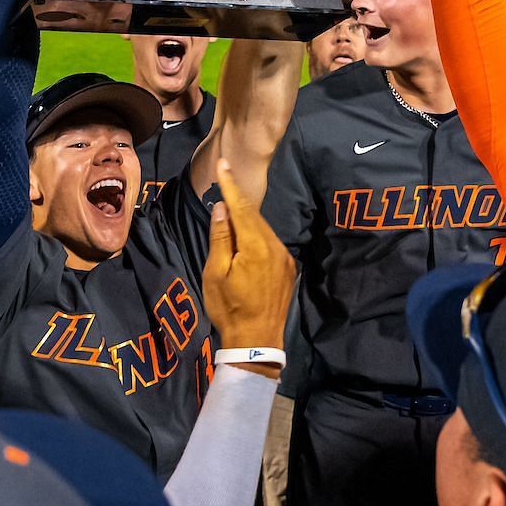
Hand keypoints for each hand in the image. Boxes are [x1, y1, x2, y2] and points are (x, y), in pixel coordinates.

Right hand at [203, 158, 295, 373]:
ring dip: (247, 220)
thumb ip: (220, 237)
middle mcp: (275, 246)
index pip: (241, 207)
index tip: (223, 165)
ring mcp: (285, 258)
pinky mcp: (289, 268)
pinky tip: (245, 241)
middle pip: (253, 216)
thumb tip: (222, 207)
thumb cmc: (229, 308)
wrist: (257, 340)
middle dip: (238, 199)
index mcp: (255, 246)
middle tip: (224, 180)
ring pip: (263, 229)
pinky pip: (270, 243)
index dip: (230, 185)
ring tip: (229, 213)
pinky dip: (257, 236)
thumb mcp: (215, 273)